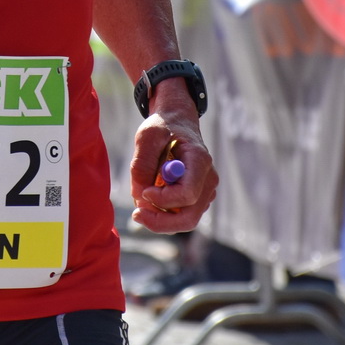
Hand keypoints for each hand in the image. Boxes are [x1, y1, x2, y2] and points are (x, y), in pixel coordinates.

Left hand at [129, 86, 216, 232]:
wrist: (177, 122)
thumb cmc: (163, 126)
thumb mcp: (147, 135)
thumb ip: (142, 163)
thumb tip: (139, 195)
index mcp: (199, 161)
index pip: (187, 194)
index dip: (163, 199)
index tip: (144, 191)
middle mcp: (208, 180)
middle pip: (189, 218)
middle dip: (160, 222)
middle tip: (136, 214)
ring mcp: (205, 192)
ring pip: (184, 221)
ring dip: (159, 217)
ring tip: (141, 195)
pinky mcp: (198, 199)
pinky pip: (180, 217)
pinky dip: (163, 214)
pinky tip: (151, 194)